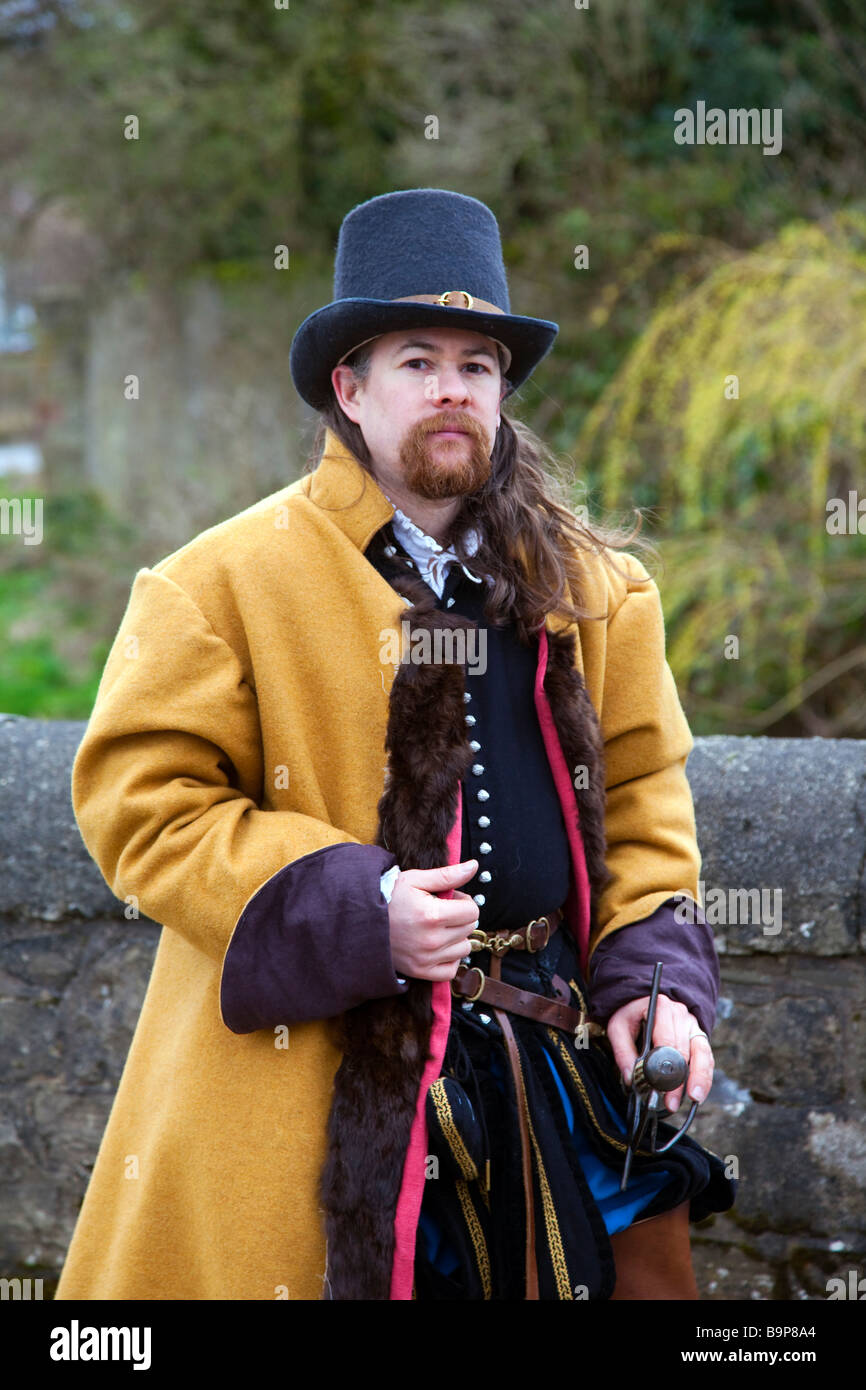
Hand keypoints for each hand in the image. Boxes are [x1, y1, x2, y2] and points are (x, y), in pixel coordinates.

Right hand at [388, 860, 479, 980]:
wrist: (361, 921)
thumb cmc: (388, 897)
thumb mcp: (415, 880)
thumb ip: (447, 875)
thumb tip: (473, 866)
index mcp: (432, 915)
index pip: (472, 911)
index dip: (464, 901)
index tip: (451, 899)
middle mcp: (432, 940)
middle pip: (468, 928)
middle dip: (460, 917)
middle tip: (442, 911)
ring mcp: (426, 958)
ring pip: (463, 949)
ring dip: (456, 937)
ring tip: (439, 928)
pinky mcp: (420, 971)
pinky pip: (451, 970)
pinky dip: (450, 959)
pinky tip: (439, 947)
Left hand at [605, 992, 712, 1112]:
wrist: (644, 1001)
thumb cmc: (632, 1015)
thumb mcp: (618, 1027)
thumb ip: (622, 1051)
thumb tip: (631, 1079)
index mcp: (662, 1009)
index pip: (667, 1040)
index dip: (666, 1066)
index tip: (661, 1086)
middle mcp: (681, 1015)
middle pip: (685, 1051)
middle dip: (679, 1080)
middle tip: (672, 1102)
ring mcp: (693, 1026)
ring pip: (703, 1054)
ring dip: (700, 1079)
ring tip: (694, 1099)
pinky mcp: (699, 1037)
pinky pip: (706, 1058)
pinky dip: (705, 1076)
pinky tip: (699, 1092)